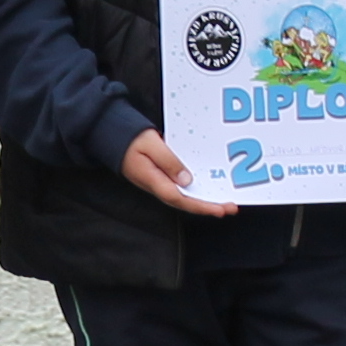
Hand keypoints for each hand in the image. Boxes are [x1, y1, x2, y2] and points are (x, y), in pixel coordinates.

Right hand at [118, 128, 237, 216]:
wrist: (114, 137)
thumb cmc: (133, 139)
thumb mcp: (151, 145)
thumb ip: (169, 161)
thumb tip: (187, 180)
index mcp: (153, 180)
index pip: (180, 198)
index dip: (201, 205)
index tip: (220, 209)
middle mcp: (158, 186)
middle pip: (186, 202)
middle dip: (209, 207)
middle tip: (231, 208)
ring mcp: (160, 184)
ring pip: (185, 197)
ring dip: (205, 201)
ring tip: (225, 203)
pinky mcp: (162, 179)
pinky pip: (182, 189)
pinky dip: (197, 191)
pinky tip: (209, 189)